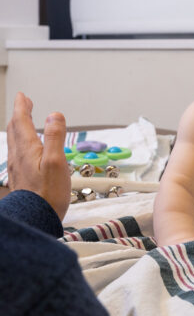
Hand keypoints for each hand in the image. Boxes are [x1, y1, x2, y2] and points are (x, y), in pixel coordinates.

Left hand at [7, 92, 70, 219]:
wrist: (36, 219)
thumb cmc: (48, 194)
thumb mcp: (57, 162)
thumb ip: (55, 136)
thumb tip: (54, 115)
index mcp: (28, 150)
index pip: (22, 122)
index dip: (23, 107)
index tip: (24, 96)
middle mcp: (19, 157)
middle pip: (15, 130)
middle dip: (20, 114)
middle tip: (24, 103)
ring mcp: (18, 168)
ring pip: (15, 141)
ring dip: (19, 127)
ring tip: (23, 121)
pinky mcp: (21, 177)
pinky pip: (17, 152)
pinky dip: (21, 142)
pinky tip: (25, 149)